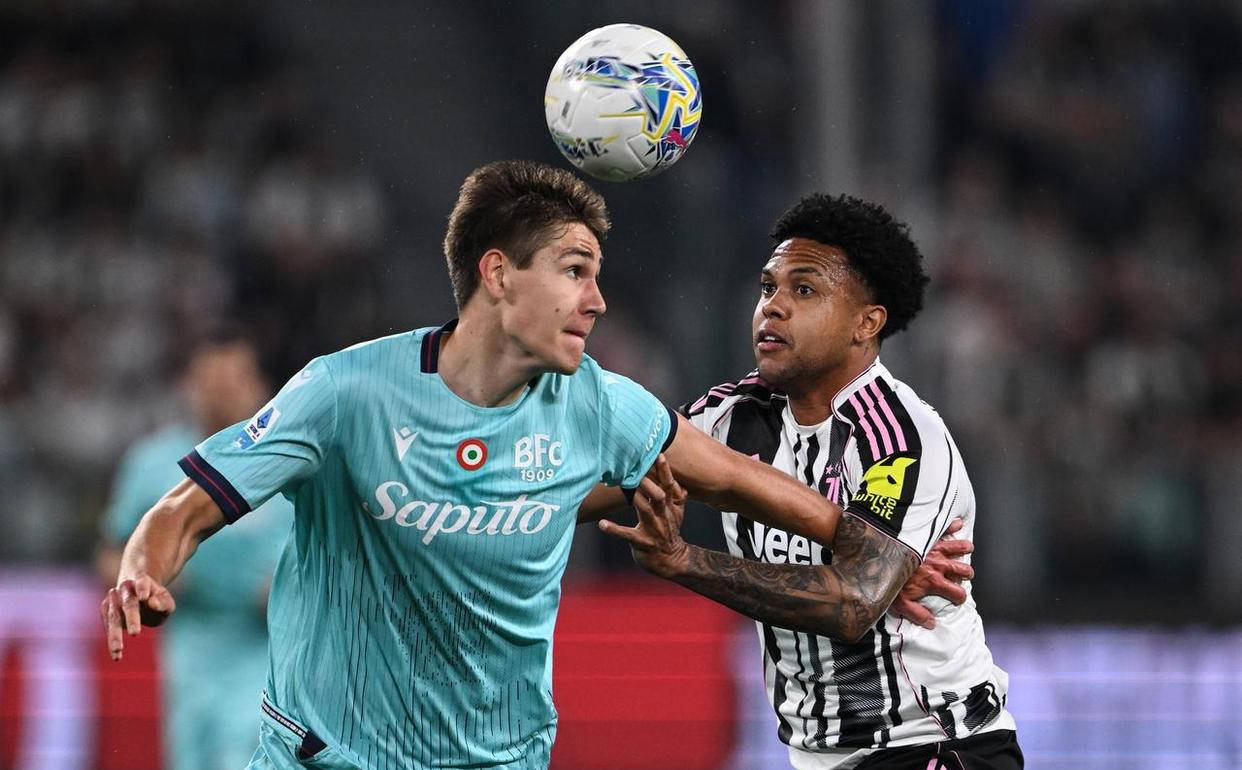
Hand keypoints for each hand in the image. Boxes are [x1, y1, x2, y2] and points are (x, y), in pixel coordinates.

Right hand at [99, 575, 176, 660]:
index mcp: (143, 581)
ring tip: (118, 650)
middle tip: (136, 633)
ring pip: (113, 616)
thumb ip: (163, 603)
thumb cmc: (156, 600)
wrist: (139, 592)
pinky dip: (112, 640)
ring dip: (115, 634)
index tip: (144, 596)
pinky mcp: (105, 608)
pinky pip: (108, 626)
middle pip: (129, 603)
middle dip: (131, 618)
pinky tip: (117, 655)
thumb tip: (152, 604)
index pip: (143, 583)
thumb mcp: (166, 602)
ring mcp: (113, 598)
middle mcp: (126, 588)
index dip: (142, 588)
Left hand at [597, 455, 689, 578]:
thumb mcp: (678, 513)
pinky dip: (614, 529)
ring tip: (621, 484)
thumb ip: (678, 497)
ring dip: (635, 498)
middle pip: (658, 496)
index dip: (665, 471)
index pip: (669, 486)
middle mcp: (663, 516)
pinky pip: (627, 535)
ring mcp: (653, 530)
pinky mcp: (642, 543)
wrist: (672, 560)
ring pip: (645, 511)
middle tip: (637, 467)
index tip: (659, 455)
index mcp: (670, 507)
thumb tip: (680, 482)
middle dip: (649, 482)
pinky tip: (602, 524)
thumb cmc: (670, 531)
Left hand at [890, 518, 973, 629]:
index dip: (960, 597)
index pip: (957, 593)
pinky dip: (954, 525)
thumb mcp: (900, 603)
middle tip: (963, 574)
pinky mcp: (929, 534)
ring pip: (960, 547)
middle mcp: (939, 564)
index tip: (957, 598)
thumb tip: (931, 623)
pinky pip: (946, 527)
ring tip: (966, 549)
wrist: (879, 554)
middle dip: (966, 574)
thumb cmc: (889, 578)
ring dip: (965, 549)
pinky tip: (957, 524)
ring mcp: (935, 548)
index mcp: (934, 581)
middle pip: (964, 570)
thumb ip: (918, 614)